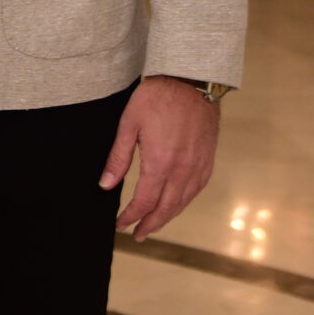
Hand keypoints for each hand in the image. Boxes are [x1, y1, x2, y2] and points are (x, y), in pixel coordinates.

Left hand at [99, 77, 218, 239]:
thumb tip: (105, 185)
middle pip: (166, 208)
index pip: (144, 201)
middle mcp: (182, 169)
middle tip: (138, 235)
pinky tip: (177, 203)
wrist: (191, 79)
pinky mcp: (208, 159)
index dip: (131, 216)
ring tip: (154, 225)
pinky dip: (185, 201)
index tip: (121, 224)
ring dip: (168, 217)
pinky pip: (197, 189)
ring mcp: (198, 165)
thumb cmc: (157, 97)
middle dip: (150, 224)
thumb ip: (118, 158)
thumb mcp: (129, 124)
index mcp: (160, 162)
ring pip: (183, 202)